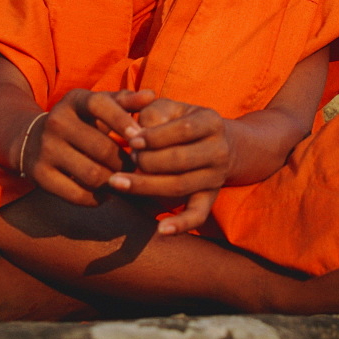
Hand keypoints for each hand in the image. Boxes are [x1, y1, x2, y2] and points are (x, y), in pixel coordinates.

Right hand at [21, 88, 155, 204]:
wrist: (32, 139)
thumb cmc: (81, 121)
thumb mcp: (98, 106)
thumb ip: (125, 101)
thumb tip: (151, 96)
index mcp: (74, 100)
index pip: (99, 105)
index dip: (122, 120)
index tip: (141, 136)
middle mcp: (56, 121)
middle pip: (100, 147)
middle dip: (125, 161)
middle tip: (138, 167)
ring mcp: (45, 149)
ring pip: (91, 174)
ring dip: (114, 181)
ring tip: (125, 180)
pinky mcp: (40, 175)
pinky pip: (76, 195)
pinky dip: (96, 198)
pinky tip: (105, 194)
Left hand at [108, 98, 231, 233]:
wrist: (216, 142)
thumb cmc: (180, 120)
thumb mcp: (170, 108)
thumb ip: (153, 113)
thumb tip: (134, 136)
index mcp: (211, 122)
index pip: (183, 130)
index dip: (154, 136)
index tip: (130, 140)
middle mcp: (219, 150)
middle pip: (180, 160)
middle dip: (147, 161)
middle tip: (127, 159)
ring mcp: (216, 177)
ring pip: (180, 185)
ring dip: (146, 186)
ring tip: (118, 182)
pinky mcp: (209, 198)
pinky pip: (198, 215)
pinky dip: (181, 224)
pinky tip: (161, 230)